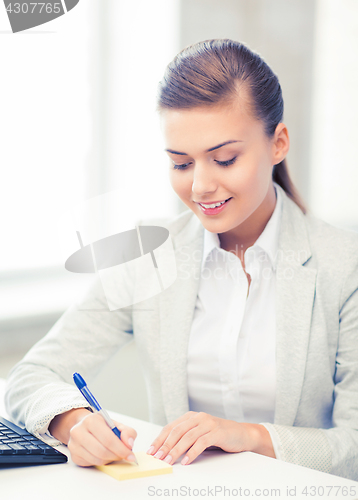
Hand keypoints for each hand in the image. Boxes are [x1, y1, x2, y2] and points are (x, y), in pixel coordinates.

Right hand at [49, 409, 136, 466]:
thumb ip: (127, 432)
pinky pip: (91, 464)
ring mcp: (74, 445)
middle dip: (116, 456)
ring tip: (113, 453)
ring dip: (109, 459)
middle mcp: (79, 431)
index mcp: (91, 420)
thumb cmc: (102, 426)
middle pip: (102, 451)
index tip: (130, 455)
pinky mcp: (74, 456)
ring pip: (97, 460)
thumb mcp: (116, 424)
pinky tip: (104, 455)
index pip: (108, 439)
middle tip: (123, 455)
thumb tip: (129, 444)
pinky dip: (101, 462)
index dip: (121, 449)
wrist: (84, 426)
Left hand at [146, 411, 274, 465]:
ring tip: (169, 460)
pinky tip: (186, 461)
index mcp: (191, 416)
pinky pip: (201, 442)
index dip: (159, 439)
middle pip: (177, 431)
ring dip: (176, 450)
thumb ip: (185, 438)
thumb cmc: (218, 435)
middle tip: (157, 457)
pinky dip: (192, 453)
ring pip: (187, 437)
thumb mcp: (199, 433)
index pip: (170, 427)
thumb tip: (166, 451)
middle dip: (165, 445)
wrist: (241, 434)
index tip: (151, 451)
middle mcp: (198, 417)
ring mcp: (208, 423)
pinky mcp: (217, 431)